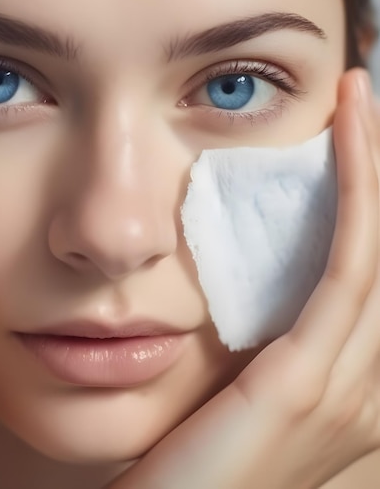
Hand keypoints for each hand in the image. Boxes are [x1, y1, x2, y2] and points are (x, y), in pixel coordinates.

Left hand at [111, 70, 379, 488]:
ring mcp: (347, 387)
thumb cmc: (192, 467)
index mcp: (345, 385)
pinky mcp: (306, 382)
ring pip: (379, 250)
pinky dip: (357, 187)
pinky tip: (350, 128)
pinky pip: (349, 264)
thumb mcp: (239, 397)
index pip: (372, 275)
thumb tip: (254, 297)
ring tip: (360, 102)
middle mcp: (367, 386)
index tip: (356, 144)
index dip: (370, 205)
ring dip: (374, 167)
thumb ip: (261, 350)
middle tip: (363, 106)